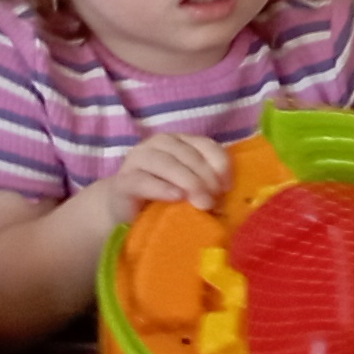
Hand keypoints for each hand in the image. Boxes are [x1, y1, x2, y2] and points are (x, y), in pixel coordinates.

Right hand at [104, 129, 230, 216]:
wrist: (125, 212)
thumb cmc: (164, 198)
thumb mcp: (190, 188)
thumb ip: (208, 185)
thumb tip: (230, 196)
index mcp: (178, 142)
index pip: (204, 144)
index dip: (220, 163)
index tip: (227, 187)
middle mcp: (158, 144)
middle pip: (187, 153)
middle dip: (205, 176)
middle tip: (214, 201)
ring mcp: (137, 160)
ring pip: (166, 163)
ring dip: (188, 182)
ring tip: (202, 202)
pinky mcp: (123, 181)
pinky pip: (143, 180)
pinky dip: (162, 188)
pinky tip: (176, 197)